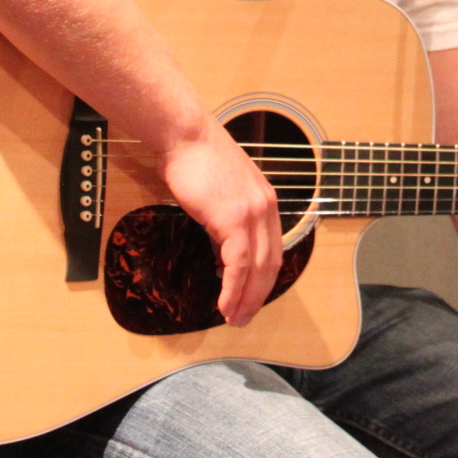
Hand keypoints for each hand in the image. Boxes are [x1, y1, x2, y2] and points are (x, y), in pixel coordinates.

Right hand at [157, 123, 285, 326]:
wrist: (185, 136)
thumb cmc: (196, 159)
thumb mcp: (221, 193)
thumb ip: (228, 220)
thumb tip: (222, 252)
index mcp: (266, 202)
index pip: (273, 250)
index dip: (264, 279)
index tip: (252, 298)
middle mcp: (266, 208)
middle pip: (270, 264)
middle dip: (258, 297)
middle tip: (244, 319)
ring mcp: (253, 214)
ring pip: (257, 269)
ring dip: (246, 300)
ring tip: (233, 320)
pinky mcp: (234, 219)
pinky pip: (238, 265)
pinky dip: (233, 289)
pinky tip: (224, 305)